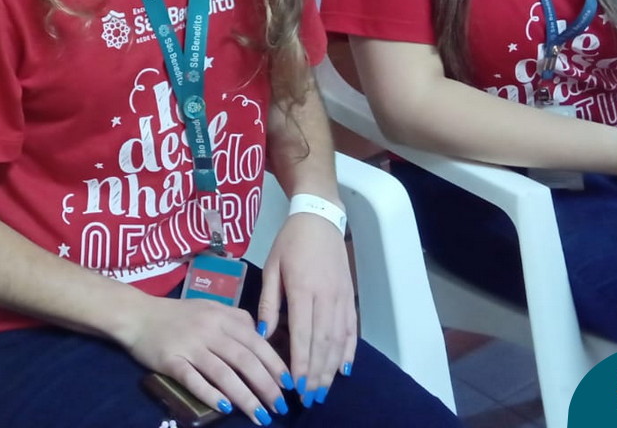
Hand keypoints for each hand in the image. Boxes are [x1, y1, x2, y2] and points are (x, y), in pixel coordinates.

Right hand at [115, 287, 288, 423]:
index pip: (255, 342)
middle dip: (266, 385)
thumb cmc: (177, 314)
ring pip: (223, 372)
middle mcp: (209, 329)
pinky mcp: (171, 361)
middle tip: (280, 407)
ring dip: (245, 396)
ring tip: (260, 416)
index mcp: (221, 316)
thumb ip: (235, 319)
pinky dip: (210, 394)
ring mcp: (189, 345)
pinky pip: (194, 379)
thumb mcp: (210, 307)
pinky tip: (225, 408)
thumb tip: (263, 336)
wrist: (137, 314)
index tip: (289, 385)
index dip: (275, 364)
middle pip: (244, 359)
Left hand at [257, 212, 357, 408]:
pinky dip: (349, 351)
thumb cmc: (290, 242)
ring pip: (339, 340)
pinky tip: (344, 369)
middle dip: (316, 373)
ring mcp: (341, 298)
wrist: (319, 218)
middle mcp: (326, 296)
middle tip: (309, 398)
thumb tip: (264, 335)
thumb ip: (269, 301)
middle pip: (322, 342)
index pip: (302, 333)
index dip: (300, 362)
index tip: (296, 385)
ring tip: (324, 390)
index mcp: (302, 288)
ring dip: (332, 368)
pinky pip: (351, 329)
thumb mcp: (271, 266)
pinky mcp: (350, 297)